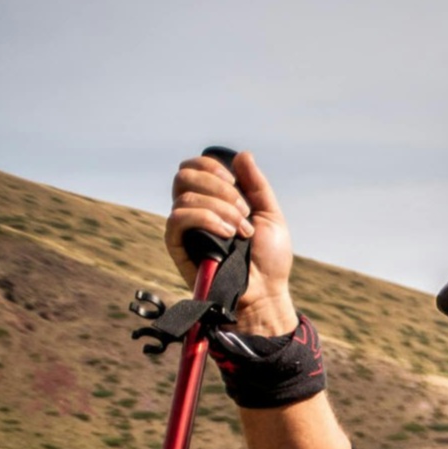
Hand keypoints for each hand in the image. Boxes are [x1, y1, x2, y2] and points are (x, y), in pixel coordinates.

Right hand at [166, 150, 296, 333]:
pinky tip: (226, 234)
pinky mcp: (177, 245)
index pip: (194, 167)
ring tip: (241, 230)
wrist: (265, 293)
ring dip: (219, 208)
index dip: (211, 167)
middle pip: (184, 175)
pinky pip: (177, 218)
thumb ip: (256, 185)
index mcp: (213, 200)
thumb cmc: (269, 260)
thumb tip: (243, 155)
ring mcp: (185, 227)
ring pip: (184, 196)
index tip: (236, 184)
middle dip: (217, 187)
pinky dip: (204, 219)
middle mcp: (195, 210)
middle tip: (243, 210)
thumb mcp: (270, 215)